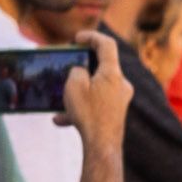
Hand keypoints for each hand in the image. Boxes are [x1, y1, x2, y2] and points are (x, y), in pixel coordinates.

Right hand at [57, 30, 127, 154]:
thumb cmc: (89, 113)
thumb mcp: (74, 86)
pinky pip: (95, 105)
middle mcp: (121, 84)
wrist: (103, 145)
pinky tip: (60, 119)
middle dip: (82, 66)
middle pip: (102, 66)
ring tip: (60, 99)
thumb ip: (77, 71)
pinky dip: (79, 108)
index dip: (92, 36)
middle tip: (66, 66)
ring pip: (95, 88)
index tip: (77, 38)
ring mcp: (120, 99)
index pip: (107, 45)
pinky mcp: (116, 112)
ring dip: (77, 91)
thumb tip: (81, 71)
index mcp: (113, 73)